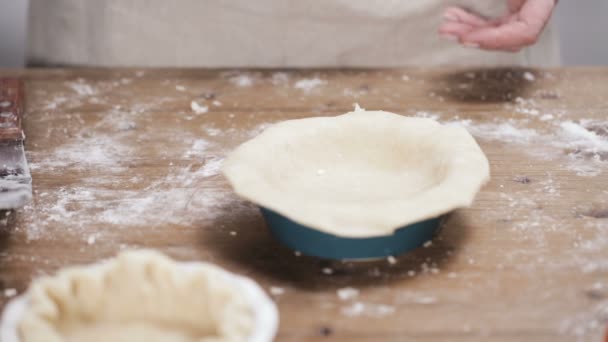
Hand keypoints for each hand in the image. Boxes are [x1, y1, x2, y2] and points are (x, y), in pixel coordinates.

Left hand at [438, 0, 556, 51]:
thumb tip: (456, 3)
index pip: (526, 30)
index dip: (496, 39)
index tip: (466, 38)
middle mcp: (539, 2)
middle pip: (509, 35)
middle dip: (475, 35)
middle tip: (446, 30)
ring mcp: (528, 3)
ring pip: (500, 30)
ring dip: (470, 28)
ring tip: (446, 25)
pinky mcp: (516, 1)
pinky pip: (496, 19)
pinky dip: (474, 20)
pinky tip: (454, 15)